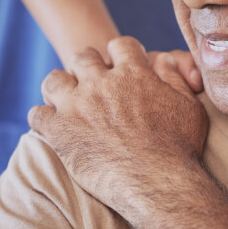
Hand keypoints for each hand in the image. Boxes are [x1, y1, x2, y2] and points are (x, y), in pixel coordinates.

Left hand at [28, 37, 208, 218]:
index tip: (121, 65)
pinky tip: (52, 127)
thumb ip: (175, 79)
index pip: (121, 45)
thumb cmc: (179, 147)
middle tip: (92, 83)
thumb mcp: (189, 106)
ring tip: (66, 101)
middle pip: (84, 56)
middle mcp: (102, 83)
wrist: (158, 183)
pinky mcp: (60, 131)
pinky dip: (43, 118)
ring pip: (54, 79)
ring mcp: (78, 105)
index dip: (121, 53)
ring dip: (60, 87)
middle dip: (87, 65)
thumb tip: (163, 61)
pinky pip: (38, 115)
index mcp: (134, 73)